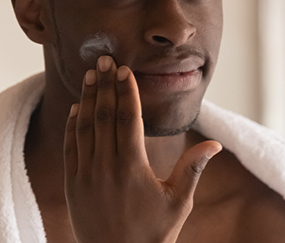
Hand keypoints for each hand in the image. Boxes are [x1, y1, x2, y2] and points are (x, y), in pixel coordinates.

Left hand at [63, 55, 221, 242]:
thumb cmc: (153, 234)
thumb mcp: (178, 202)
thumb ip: (192, 169)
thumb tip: (215, 144)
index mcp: (132, 166)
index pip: (127, 118)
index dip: (126, 91)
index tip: (124, 70)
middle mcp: (105, 166)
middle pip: (103, 115)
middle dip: (105, 84)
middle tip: (104, 59)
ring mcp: (85, 175)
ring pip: (84, 127)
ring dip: (86, 98)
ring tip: (90, 75)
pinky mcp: (72, 185)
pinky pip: (70, 147)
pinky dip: (72, 125)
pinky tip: (76, 108)